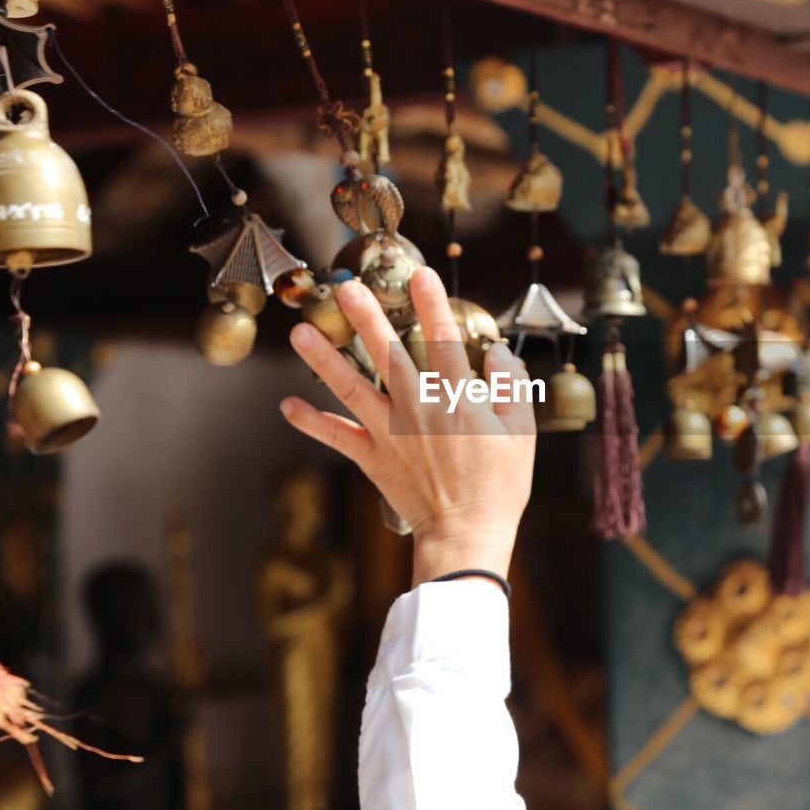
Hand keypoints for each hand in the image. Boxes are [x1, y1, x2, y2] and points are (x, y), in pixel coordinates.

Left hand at [280, 267, 535, 586]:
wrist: (467, 535)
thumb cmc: (500, 486)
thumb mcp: (522, 434)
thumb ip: (511, 387)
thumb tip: (496, 353)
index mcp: (457, 401)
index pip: (443, 342)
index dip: (433, 305)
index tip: (423, 274)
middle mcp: (417, 410)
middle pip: (387, 355)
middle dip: (366, 318)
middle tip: (346, 288)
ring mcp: (390, 434)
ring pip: (352, 389)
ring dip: (325, 360)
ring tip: (301, 333)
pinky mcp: (373, 459)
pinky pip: (337, 437)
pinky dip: (311, 423)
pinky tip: (287, 406)